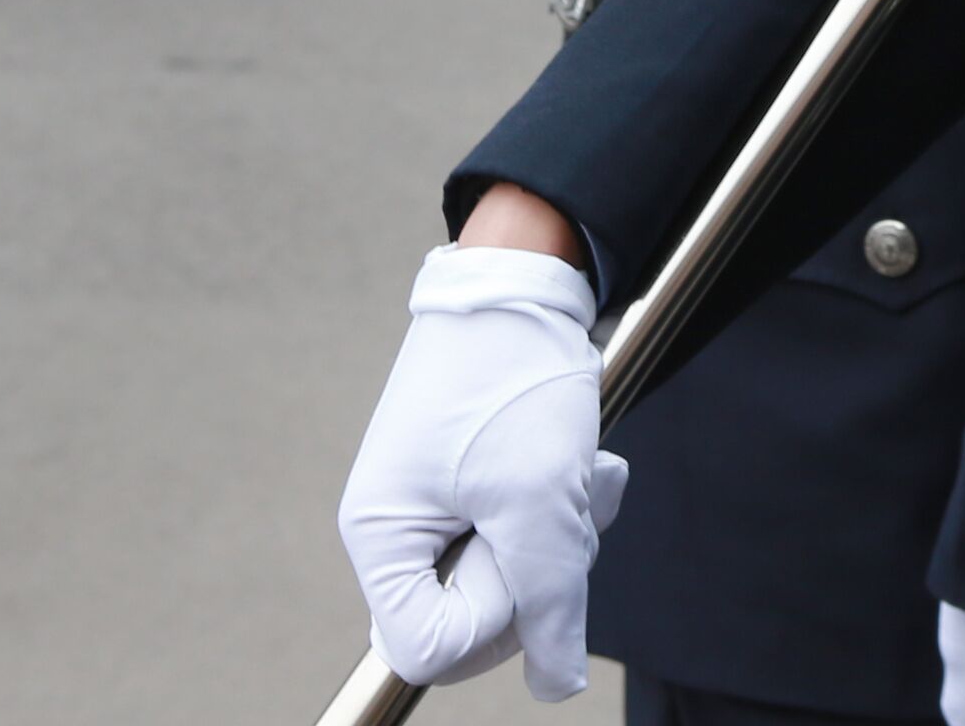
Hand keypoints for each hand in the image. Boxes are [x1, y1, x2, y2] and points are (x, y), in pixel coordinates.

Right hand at [341, 245, 632, 698]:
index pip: (430, 648)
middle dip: (541, 566)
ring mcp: (441, 510)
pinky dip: (567, 504)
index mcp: (382, 538)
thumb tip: (556, 682)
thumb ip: (547, 602)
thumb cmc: (511, 377)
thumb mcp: (538, 497)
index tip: (520, 553)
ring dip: (566, 528)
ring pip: (516, 575)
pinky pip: (530, 534)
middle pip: (479, 617)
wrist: (526, 282)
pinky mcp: (479, 488)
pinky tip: (582, 461)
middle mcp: (401, 531)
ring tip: (577, 468)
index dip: (492, 620)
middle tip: (557, 499)